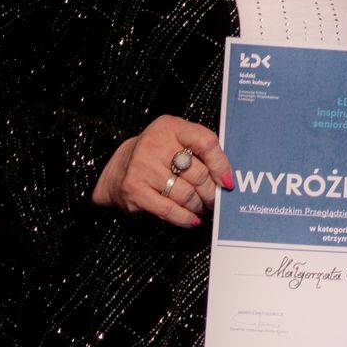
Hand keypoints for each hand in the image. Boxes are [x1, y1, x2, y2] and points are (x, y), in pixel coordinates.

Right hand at [93, 115, 234, 227]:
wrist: (119, 167)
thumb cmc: (158, 154)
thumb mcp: (178, 139)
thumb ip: (202, 150)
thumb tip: (227, 178)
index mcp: (170, 127)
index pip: (206, 142)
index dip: (221, 165)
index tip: (228, 182)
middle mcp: (155, 144)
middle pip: (198, 174)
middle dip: (212, 193)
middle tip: (216, 201)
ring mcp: (142, 167)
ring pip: (186, 194)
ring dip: (199, 206)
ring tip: (202, 208)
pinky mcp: (134, 189)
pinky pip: (169, 209)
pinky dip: (185, 218)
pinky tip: (192, 220)